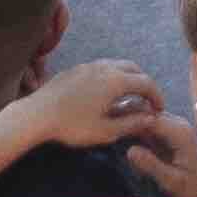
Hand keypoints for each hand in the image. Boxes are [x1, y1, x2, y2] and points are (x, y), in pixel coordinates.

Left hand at [6, 57, 165, 157]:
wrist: (37, 114)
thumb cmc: (73, 125)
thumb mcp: (106, 131)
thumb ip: (131, 124)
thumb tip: (151, 118)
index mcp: (116, 81)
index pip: (146, 83)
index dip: (157, 96)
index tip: (159, 110)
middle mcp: (105, 67)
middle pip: (133, 68)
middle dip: (143, 84)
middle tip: (144, 102)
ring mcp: (89, 65)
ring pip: (116, 65)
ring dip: (127, 78)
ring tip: (126, 97)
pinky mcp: (76, 68)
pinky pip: (101, 67)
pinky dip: (112, 76)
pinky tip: (103, 94)